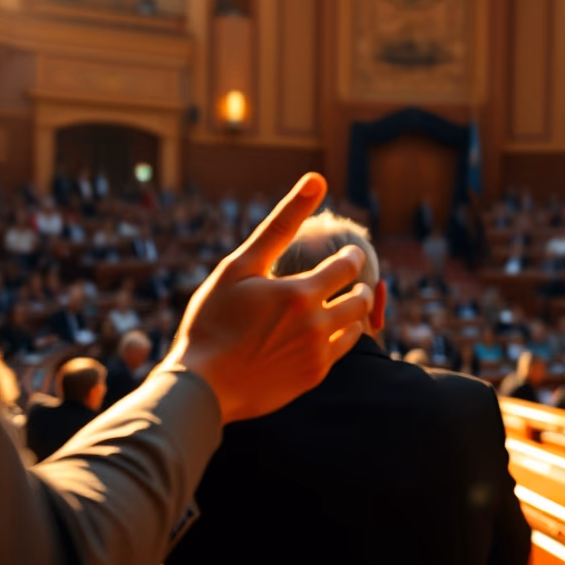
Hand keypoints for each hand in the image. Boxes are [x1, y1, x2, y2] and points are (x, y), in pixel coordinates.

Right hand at [162, 173, 373, 423]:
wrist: (202, 385)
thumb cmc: (213, 319)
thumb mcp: (240, 266)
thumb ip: (281, 223)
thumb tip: (317, 179)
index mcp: (301, 293)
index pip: (349, 266)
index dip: (351, 257)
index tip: (346, 254)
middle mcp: (317, 325)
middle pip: (362, 298)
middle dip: (359, 285)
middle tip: (345, 281)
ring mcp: (317, 355)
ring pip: (357, 327)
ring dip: (354, 312)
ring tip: (336, 305)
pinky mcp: (312, 378)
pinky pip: (341, 353)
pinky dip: (339, 338)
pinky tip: (319, 334)